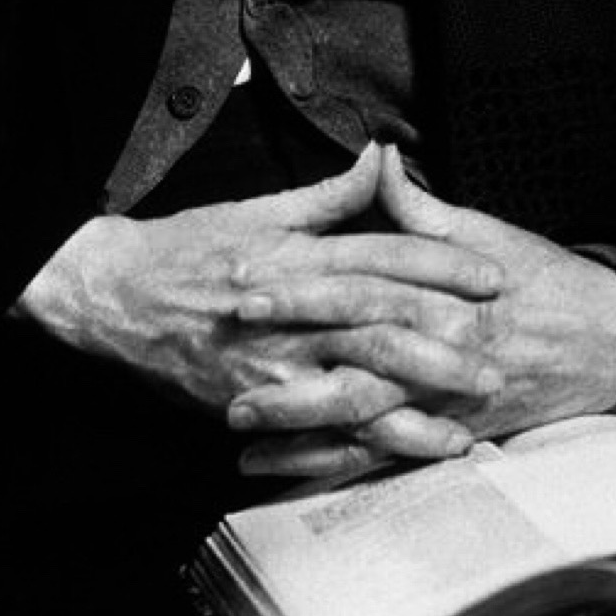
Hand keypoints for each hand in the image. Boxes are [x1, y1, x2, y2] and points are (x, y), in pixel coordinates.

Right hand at [14, 144, 503, 461]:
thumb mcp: (263, 210)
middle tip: (497, 357)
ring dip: (415, 410)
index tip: (492, 277)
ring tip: (468, 425)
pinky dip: (362, 450)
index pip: (384, 257)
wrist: (118, 295)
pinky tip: (401, 458)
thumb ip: (332, 195)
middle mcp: (292, 311)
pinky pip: (316, 434)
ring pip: (356, 388)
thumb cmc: (193, 246)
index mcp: (299, 255)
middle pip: (381, 327)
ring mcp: (273, 364)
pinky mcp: (254, 404)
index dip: (443, 266)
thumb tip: (383, 157)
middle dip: (444, 346)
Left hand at [231, 147, 615, 476]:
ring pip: (365, 418)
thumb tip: (379, 157)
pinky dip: (336, 467)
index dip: (298, 285)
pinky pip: (388, 458)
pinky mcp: (453, 434)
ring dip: (299, 424)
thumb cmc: (542, 278)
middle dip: (286, 360)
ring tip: (240, 426)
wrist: (609, 338)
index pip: (358, 285)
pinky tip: (286, 470)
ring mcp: (447, 400)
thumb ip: (421, 209)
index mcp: (443, 294)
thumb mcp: (485, 232)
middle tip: (225, 364)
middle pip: (352, 357)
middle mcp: (442, 350)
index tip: (244, 281)